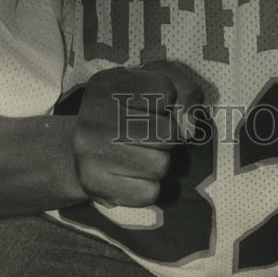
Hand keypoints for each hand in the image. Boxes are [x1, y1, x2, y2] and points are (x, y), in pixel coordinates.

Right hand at [72, 61, 202, 207]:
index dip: (168, 102)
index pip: (166, 91)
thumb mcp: (158, 85)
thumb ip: (187, 92)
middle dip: (168, 135)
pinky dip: (148, 186)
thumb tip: (190, 129)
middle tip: (147, 133)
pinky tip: (131, 174)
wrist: (87, 149)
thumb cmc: (131, 111)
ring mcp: (89, 152)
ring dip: (159, 160)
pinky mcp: (94, 184)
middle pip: (168, 132)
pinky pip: (149, 193)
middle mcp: (93, 116)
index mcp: (107, 83)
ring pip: (161, 165)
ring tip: (139, 152)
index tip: (152, 105)